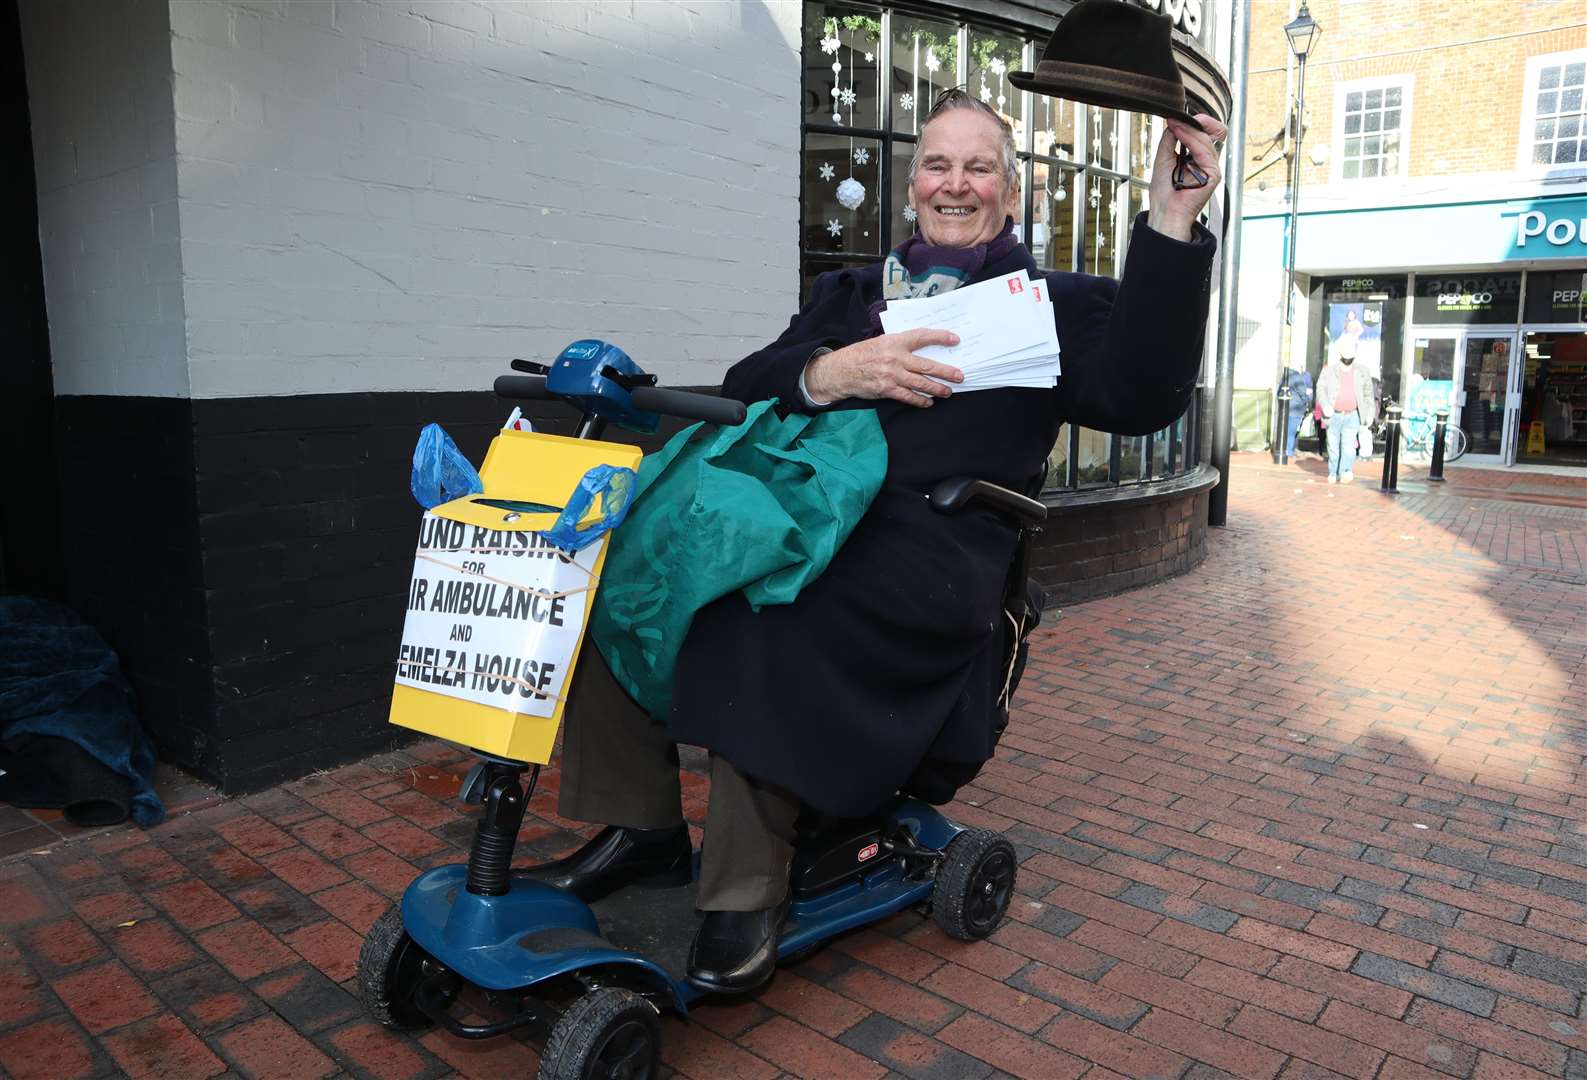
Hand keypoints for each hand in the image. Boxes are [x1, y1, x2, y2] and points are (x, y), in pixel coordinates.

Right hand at [804, 328, 963, 406]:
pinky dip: (920, 400)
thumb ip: (900, 345)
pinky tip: (928, 402)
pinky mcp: (887, 389)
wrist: (841, 370)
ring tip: (947, 392)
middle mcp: (895, 357)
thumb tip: (922, 349)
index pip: (922, 336)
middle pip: (927, 365)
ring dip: (937, 389)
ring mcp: (892, 375)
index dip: (940, 337)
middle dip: (946, 371)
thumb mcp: (881, 342)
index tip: (954, 339)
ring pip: (920, 383)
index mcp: (895, 341)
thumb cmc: (862, 355)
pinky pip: (908, 396)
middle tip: (959, 375)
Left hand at [1146, 113, 1226, 241]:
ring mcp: (1212, 168)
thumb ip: (1170, 139)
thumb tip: (1173, 121)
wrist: (1165, 211)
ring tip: (1174, 126)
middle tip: (1177, 119)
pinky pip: (1204, 151)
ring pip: (1205, 139)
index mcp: (1198, 158)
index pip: (1206, 133)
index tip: (1177, 118)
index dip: (1196, 123)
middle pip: (1209, 133)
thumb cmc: (1165, 193)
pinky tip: (1180, 134)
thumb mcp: (1163, 158)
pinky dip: (1191, 140)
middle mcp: (1207, 162)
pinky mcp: (1213, 175)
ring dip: (1188, 130)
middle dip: (1195, 122)